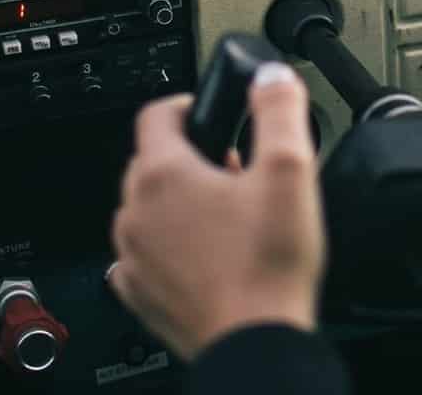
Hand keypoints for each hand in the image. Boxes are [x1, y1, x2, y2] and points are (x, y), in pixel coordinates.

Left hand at [109, 63, 324, 359]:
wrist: (256, 344)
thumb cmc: (267, 266)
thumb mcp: (289, 171)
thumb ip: (280, 111)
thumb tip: (273, 77)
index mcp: (163, 174)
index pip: (156, 114)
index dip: (187, 105)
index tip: (209, 112)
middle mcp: (135, 212)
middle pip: (152, 161)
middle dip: (192, 157)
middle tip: (234, 172)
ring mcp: (132, 255)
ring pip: (147, 208)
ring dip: (179, 204)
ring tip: (227, 217)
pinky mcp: (138, 292)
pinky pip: (143, 254)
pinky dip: (168, 247)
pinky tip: (204, 255)